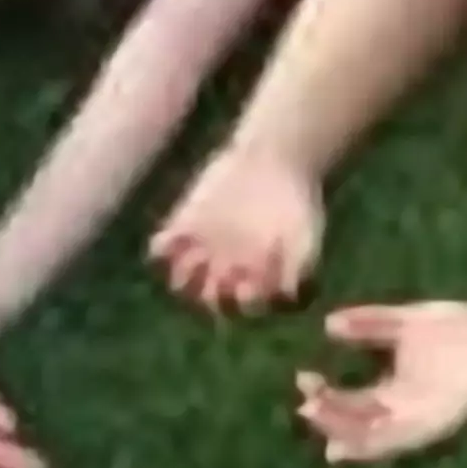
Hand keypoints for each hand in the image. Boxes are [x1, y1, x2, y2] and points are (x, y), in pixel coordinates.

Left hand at [151, 146, 326, 316]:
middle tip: (221, 273)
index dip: (246, 303)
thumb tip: (287, 295)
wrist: (275, 161)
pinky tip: (173, 237)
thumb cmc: (295, 203)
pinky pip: (163, 247)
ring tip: (198, 255)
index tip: (249, 285)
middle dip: (212, 295)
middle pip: (210, 299)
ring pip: (182, 280)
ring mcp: (202, 252)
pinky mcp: (184, 227)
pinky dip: (161, 249)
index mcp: (257, 281)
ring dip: (184, 276)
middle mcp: (227, 273)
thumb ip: (298, 266)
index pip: (245, 307)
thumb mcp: (305, 234)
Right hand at [297, 299, 466, 467]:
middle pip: (361, 425)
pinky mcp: (447, 421)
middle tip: (305, 406)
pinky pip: (413, 437)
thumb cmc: (461, 326)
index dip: (326, 396)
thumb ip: (369, 323)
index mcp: (396, 391)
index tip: (302, 380)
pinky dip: (387, 442)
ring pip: (381, 439)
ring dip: (353, 437)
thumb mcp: (406, 321)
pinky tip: (365, 441)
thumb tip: (328, 325)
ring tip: (327, 432)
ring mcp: (426, 419)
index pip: (352, 403)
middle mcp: (407, 412)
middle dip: (331, 420)